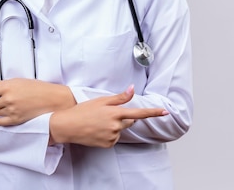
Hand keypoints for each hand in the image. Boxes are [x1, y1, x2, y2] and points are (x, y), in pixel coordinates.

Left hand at [0, 78, 75, 125]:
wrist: (52, 99)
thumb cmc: (37, 88)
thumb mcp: (18, 81)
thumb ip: (0, 85)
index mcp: (8, 86)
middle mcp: (8, 98)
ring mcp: (12, 110)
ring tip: (5, 106)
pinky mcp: (16, 119)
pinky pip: (0, 122)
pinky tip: (0, 116)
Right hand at [49, 85, 167, 147]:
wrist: (68, 126)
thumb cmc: (83, 110)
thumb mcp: (101, 100)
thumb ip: (119, 97)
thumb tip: (132, 89)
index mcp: (115, 113)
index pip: (139, 113)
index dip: (153, 112)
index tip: (165, 112)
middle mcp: (116, 126)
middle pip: (129, 121)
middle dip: (124, 117)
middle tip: (107, 113)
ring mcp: (112, 137)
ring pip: (121, 130)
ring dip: (115, 126)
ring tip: (98, 122)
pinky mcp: (108, 145)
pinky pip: (114, 138)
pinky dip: (109, 134)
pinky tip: (98, 130)